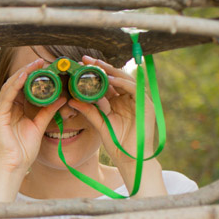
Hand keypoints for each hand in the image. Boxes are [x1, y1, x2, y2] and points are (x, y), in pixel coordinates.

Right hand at [0, 58, 65, 175]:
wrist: (14, 166)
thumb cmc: (24, 150)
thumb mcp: (40, 126)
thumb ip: (48, 111)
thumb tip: (62, 98)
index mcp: (14, 109)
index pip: (22, 88)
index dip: (33, 76)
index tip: (46, 67)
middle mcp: (5, 108)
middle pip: (15, 84)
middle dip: (28, 71)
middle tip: (42, 61)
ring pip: (10, 87)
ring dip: (22, 74)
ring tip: (35, 65)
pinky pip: (6, 96)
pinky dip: (14, 85)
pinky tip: (24, 77)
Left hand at [68, 56, 157, 170]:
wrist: (130, 158)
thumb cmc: (116, 143)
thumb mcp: (99, 123)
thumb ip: (88, 111)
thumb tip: (71, 100)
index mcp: (119, 101)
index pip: (107, 82)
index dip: (95, 73)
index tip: (79, 65)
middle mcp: (129, 98)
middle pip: (115, 77)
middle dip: (101, 67)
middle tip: (85, 59)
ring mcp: (139, 100)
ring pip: (125, 79)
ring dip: (110, 71)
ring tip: (96, 65)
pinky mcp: (146, 105)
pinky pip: (134, 89)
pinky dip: (122, 82)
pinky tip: (110, 78)